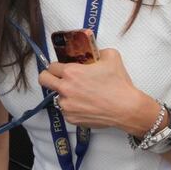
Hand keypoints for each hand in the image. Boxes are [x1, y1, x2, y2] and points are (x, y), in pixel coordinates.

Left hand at [38, 48, 156, 130]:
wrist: (126, 108)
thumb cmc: (119, 83)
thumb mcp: (111, 56)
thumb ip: (97, 51)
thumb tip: (93, 52)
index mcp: (71, 72)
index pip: (51, 66)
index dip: (57, 66)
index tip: (63, 68)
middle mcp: (65, 89)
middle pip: (43, 80)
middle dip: (49, 77)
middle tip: (59, 78)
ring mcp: (67, 105)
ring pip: (57, 97)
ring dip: (65, 94)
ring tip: (82, 94)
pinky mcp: (71, 118)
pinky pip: (66, 110)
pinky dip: (73, 107)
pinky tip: (87, 105)